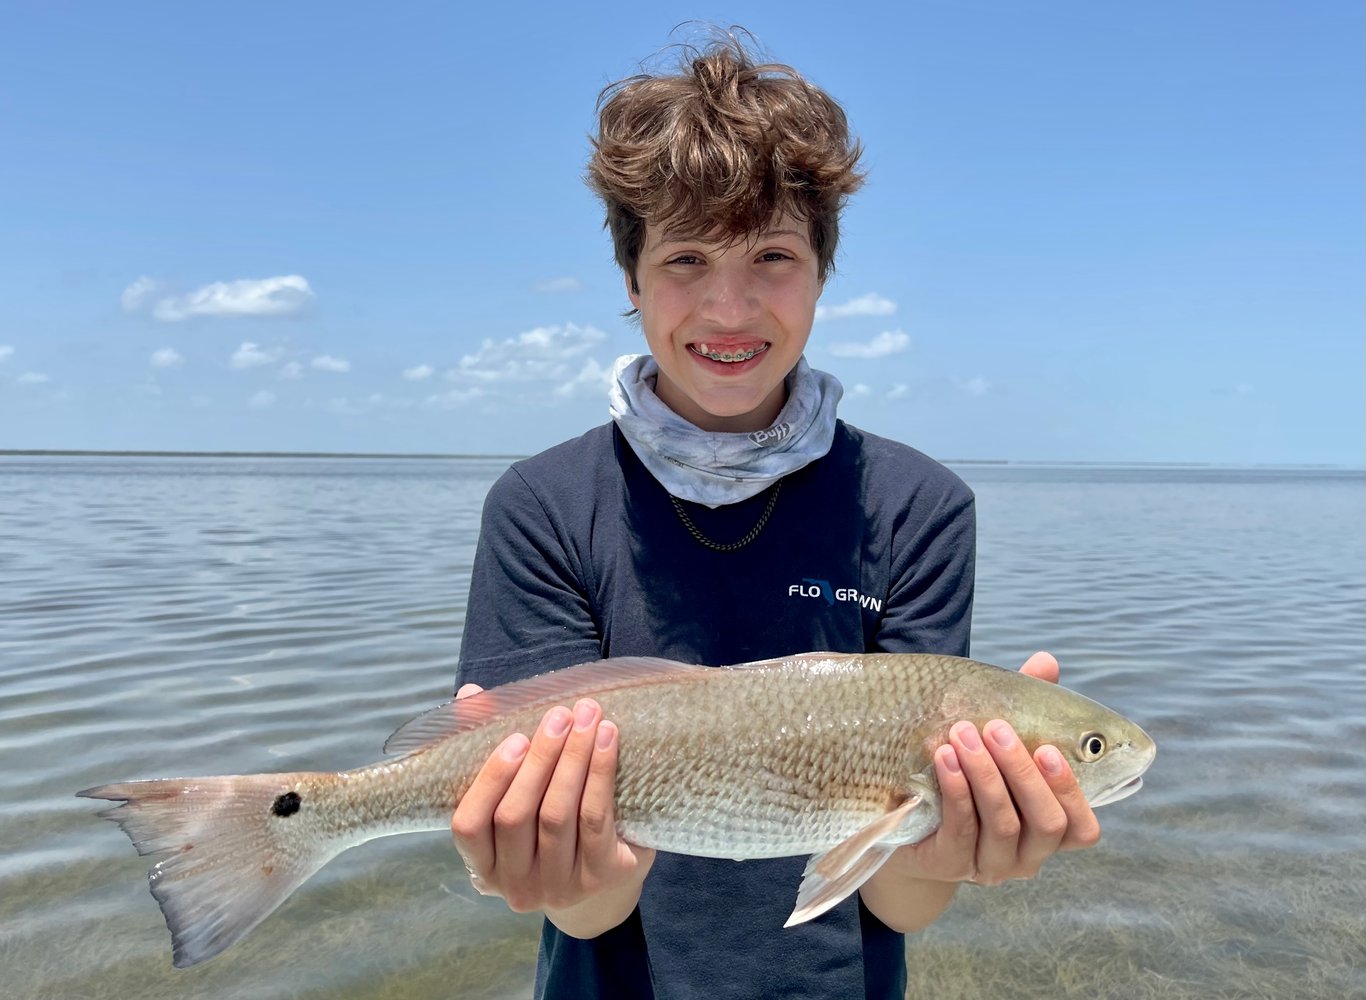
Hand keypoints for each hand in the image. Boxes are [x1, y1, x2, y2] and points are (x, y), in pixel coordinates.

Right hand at [449, 685, 654, 934]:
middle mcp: (516, 886)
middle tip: (560, 715)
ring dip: (573, 758)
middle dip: (539, 759)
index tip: (515, 737)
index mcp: (484, 867)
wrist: (607, 881)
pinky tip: (608, 739)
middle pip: (516, 817)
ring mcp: (558, 887)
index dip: (489, 781)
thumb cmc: (549, 824)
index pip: (469, 827)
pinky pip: (596, 819)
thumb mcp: (517, 795)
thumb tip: (469, 696)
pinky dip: (601, 773)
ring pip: (557, 816)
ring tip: (587, 717)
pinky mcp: (600, 878)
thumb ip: (485, 746)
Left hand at [896, 651, 1100, 885]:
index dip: (1071, 791)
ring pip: (1003, 826)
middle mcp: (1027, 857)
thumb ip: (1026, 707)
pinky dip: (956, 791)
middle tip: (997, 728)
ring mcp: (991, 866)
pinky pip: (961, 831)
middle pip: (1046, 823)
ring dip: (986, 776)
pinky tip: (945, 758)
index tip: (1048, 747)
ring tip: (963, 735)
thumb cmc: (967, 775)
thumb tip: (1045, 662)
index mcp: (1049, 832)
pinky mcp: (951, 865)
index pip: (1082, 828)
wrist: (906, 819)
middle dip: (1023, 773)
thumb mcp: (997, 743)